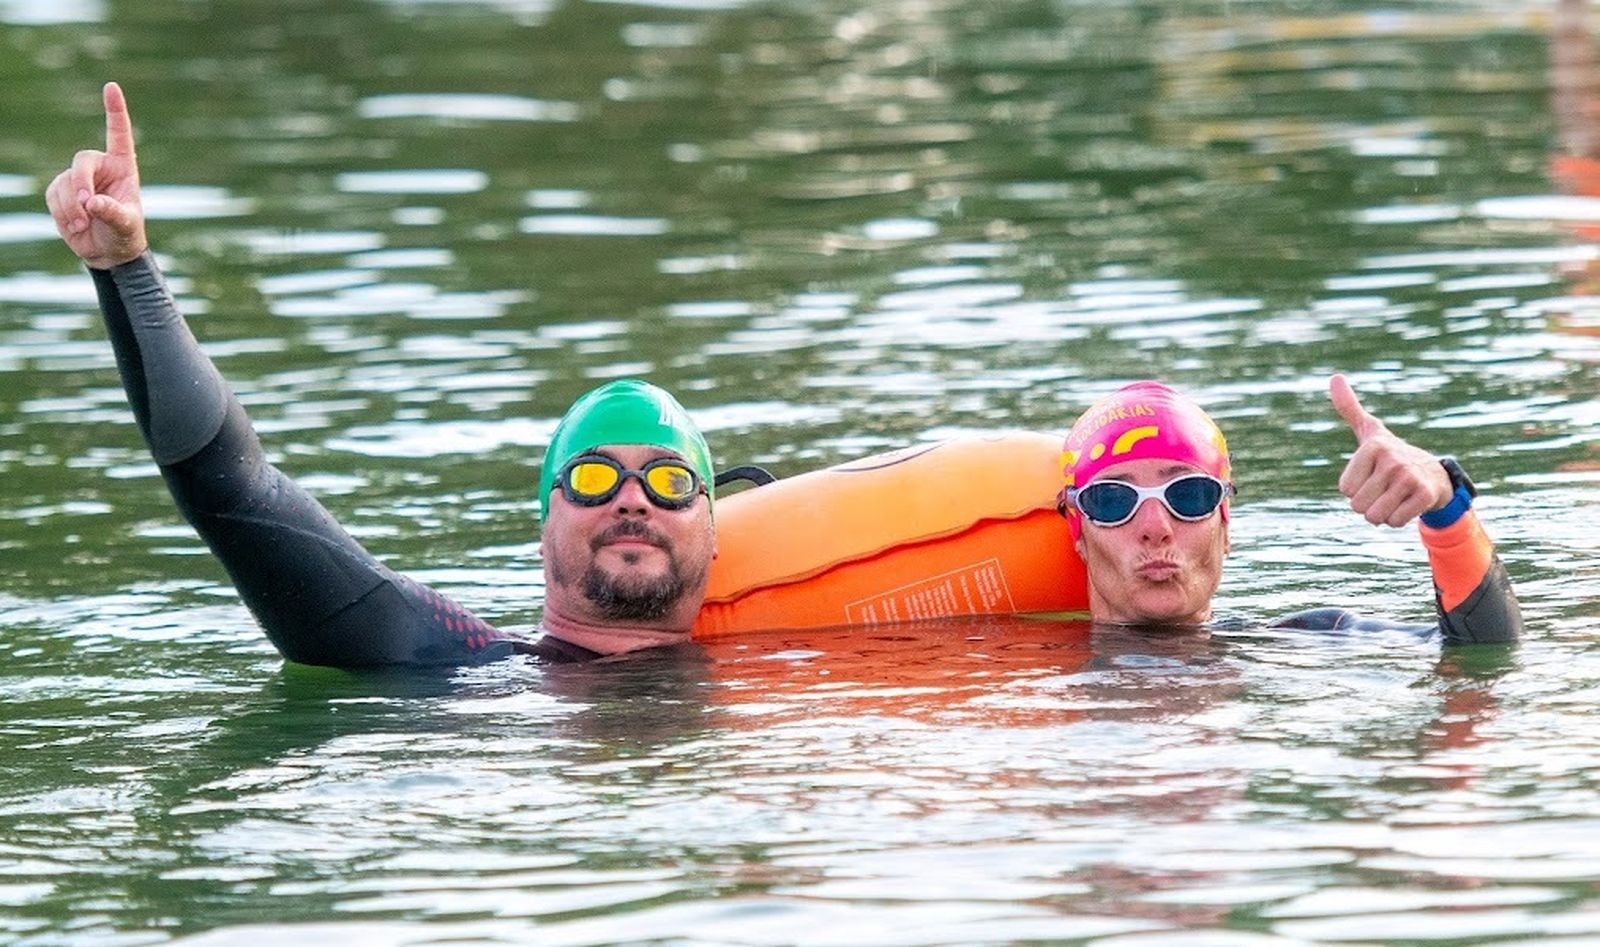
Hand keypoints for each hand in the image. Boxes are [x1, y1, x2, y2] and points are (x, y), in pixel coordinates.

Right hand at [45, 82, 146, 268]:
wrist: (108, 252)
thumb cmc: (125, 234)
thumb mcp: (126, 225)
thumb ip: (112, 213)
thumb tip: (93, 203)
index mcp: (123, 167)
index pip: (119, 134)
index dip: (115, 110)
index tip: (111, 87)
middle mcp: (100, 168)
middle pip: (82, 161)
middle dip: (81, 185)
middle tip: (88, 209)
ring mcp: (78, 178)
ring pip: (65, 182)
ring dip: (72, 208)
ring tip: (86, 226)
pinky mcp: (61, 190)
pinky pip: (53, 195)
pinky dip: (62, 213)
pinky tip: (76, 226)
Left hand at [1329, 373, 1453, 527]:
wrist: (1435, 474)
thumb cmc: (1392, 455)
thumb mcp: (1370, 431)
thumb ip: (1349, 408)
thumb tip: (1335, 377)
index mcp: (1373, 446)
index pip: (1345, 489)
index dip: (1355, 489)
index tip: (1372, 475)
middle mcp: (1391, 458)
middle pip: (1358, 505)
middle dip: (1368, 504)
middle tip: (1384, 489)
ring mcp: (1409, 476)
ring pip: (1375, 516)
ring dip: (1382, 514)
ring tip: (1394, 497)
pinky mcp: (1425, 495)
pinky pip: (1395, 522)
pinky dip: (1397, 520)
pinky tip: (1407, 504)